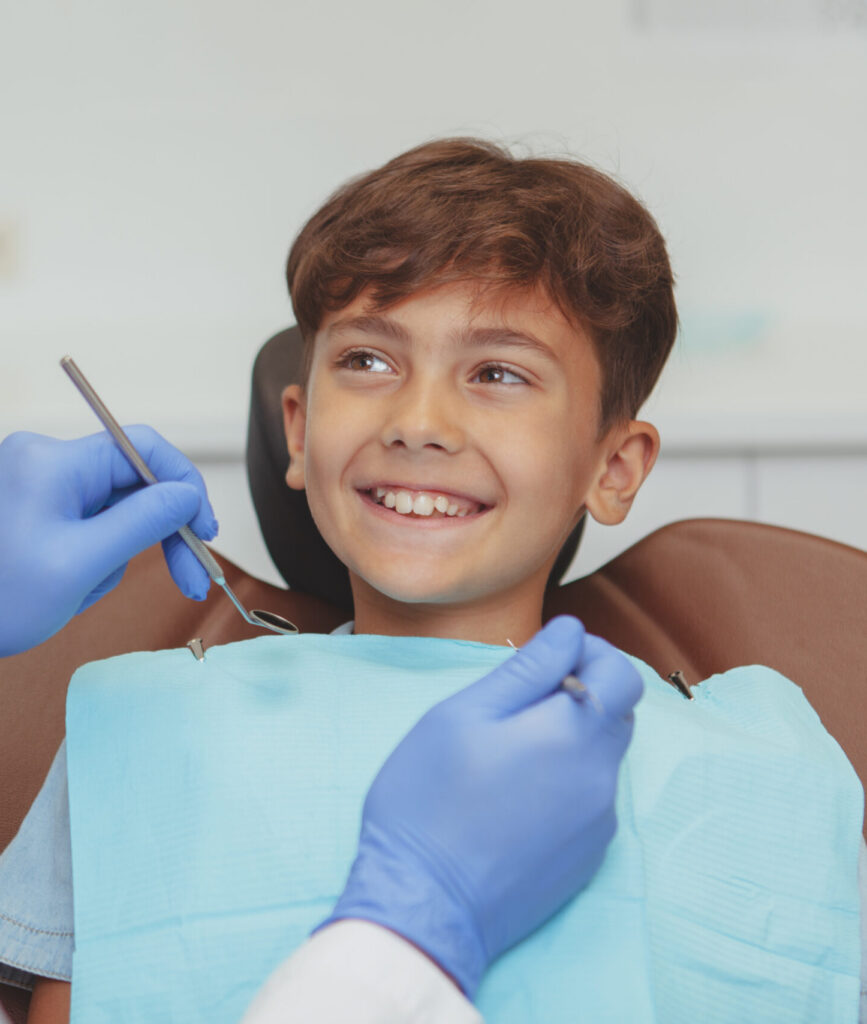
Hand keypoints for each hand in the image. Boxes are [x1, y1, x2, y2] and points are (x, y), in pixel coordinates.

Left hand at [0, 428, 216, 655]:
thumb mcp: (82, 564)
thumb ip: (143, 522)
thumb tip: (188, 496)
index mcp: (53, 463)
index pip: (144, 449)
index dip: (185, 485)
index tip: (204, 530)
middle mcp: (47, 461)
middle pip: (135, 482)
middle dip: (164, 530)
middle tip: (191, 576)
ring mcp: (42, 484)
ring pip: (118, 509)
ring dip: (121, 552)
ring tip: (89, 588)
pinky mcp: (40, 507)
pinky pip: (95, 524)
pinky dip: (100, 556)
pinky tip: (78, 583)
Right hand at [320, 615, 643, 997]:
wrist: (424, 905)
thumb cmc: (430, 800)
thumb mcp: (463, 714)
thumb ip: (527, 668)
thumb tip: (571, 631)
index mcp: (574, 735)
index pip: (623, 675)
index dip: (592, 654)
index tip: (548, 660)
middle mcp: (601, 779)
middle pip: (618, 714)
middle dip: (581, 693)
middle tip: (521, 701)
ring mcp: (598, 824)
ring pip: (601, 757)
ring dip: (570, 738)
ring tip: (508, 751)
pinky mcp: (587, 858)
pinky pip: (589, 799)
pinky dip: (564, 781)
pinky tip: (513, 795)